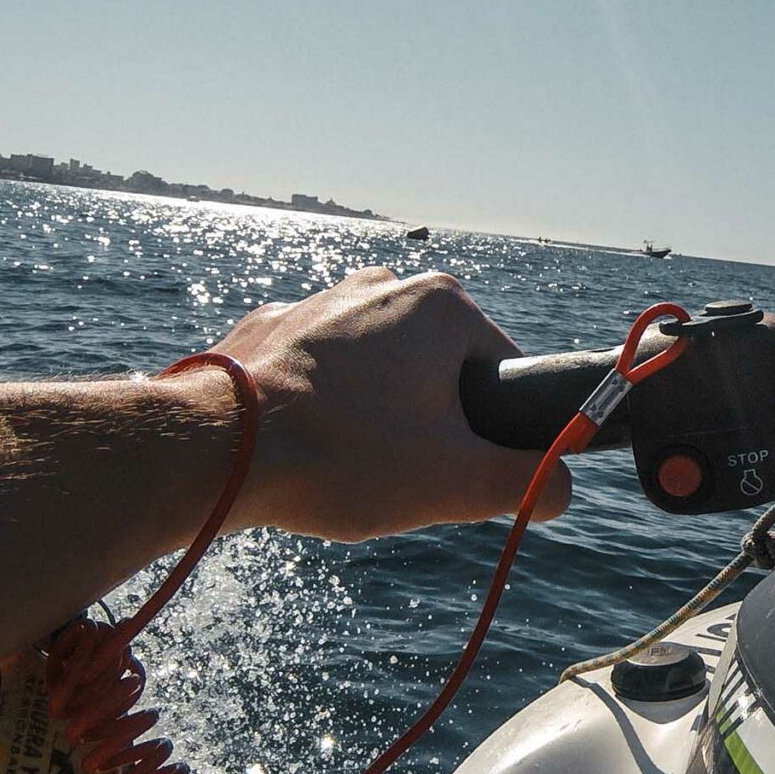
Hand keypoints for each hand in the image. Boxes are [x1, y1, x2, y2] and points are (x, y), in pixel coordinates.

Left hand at [183, 268, 569, 541]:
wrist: (212, 451)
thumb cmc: (341, 458)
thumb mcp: (455, 483)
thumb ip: (528, 482)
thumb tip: (561, 487)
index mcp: (443, 306)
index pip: (502, 373)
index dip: (489, 430)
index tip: (452, 468)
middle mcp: (384, 286)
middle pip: (439, 368)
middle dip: (428, 420)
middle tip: (395, 471)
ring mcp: (320, 298)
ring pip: (379, 368)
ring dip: (375, 413)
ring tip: (344, 462)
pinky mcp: (269, 325)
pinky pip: (320, 369)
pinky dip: (321, 405)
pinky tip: (303, 445)